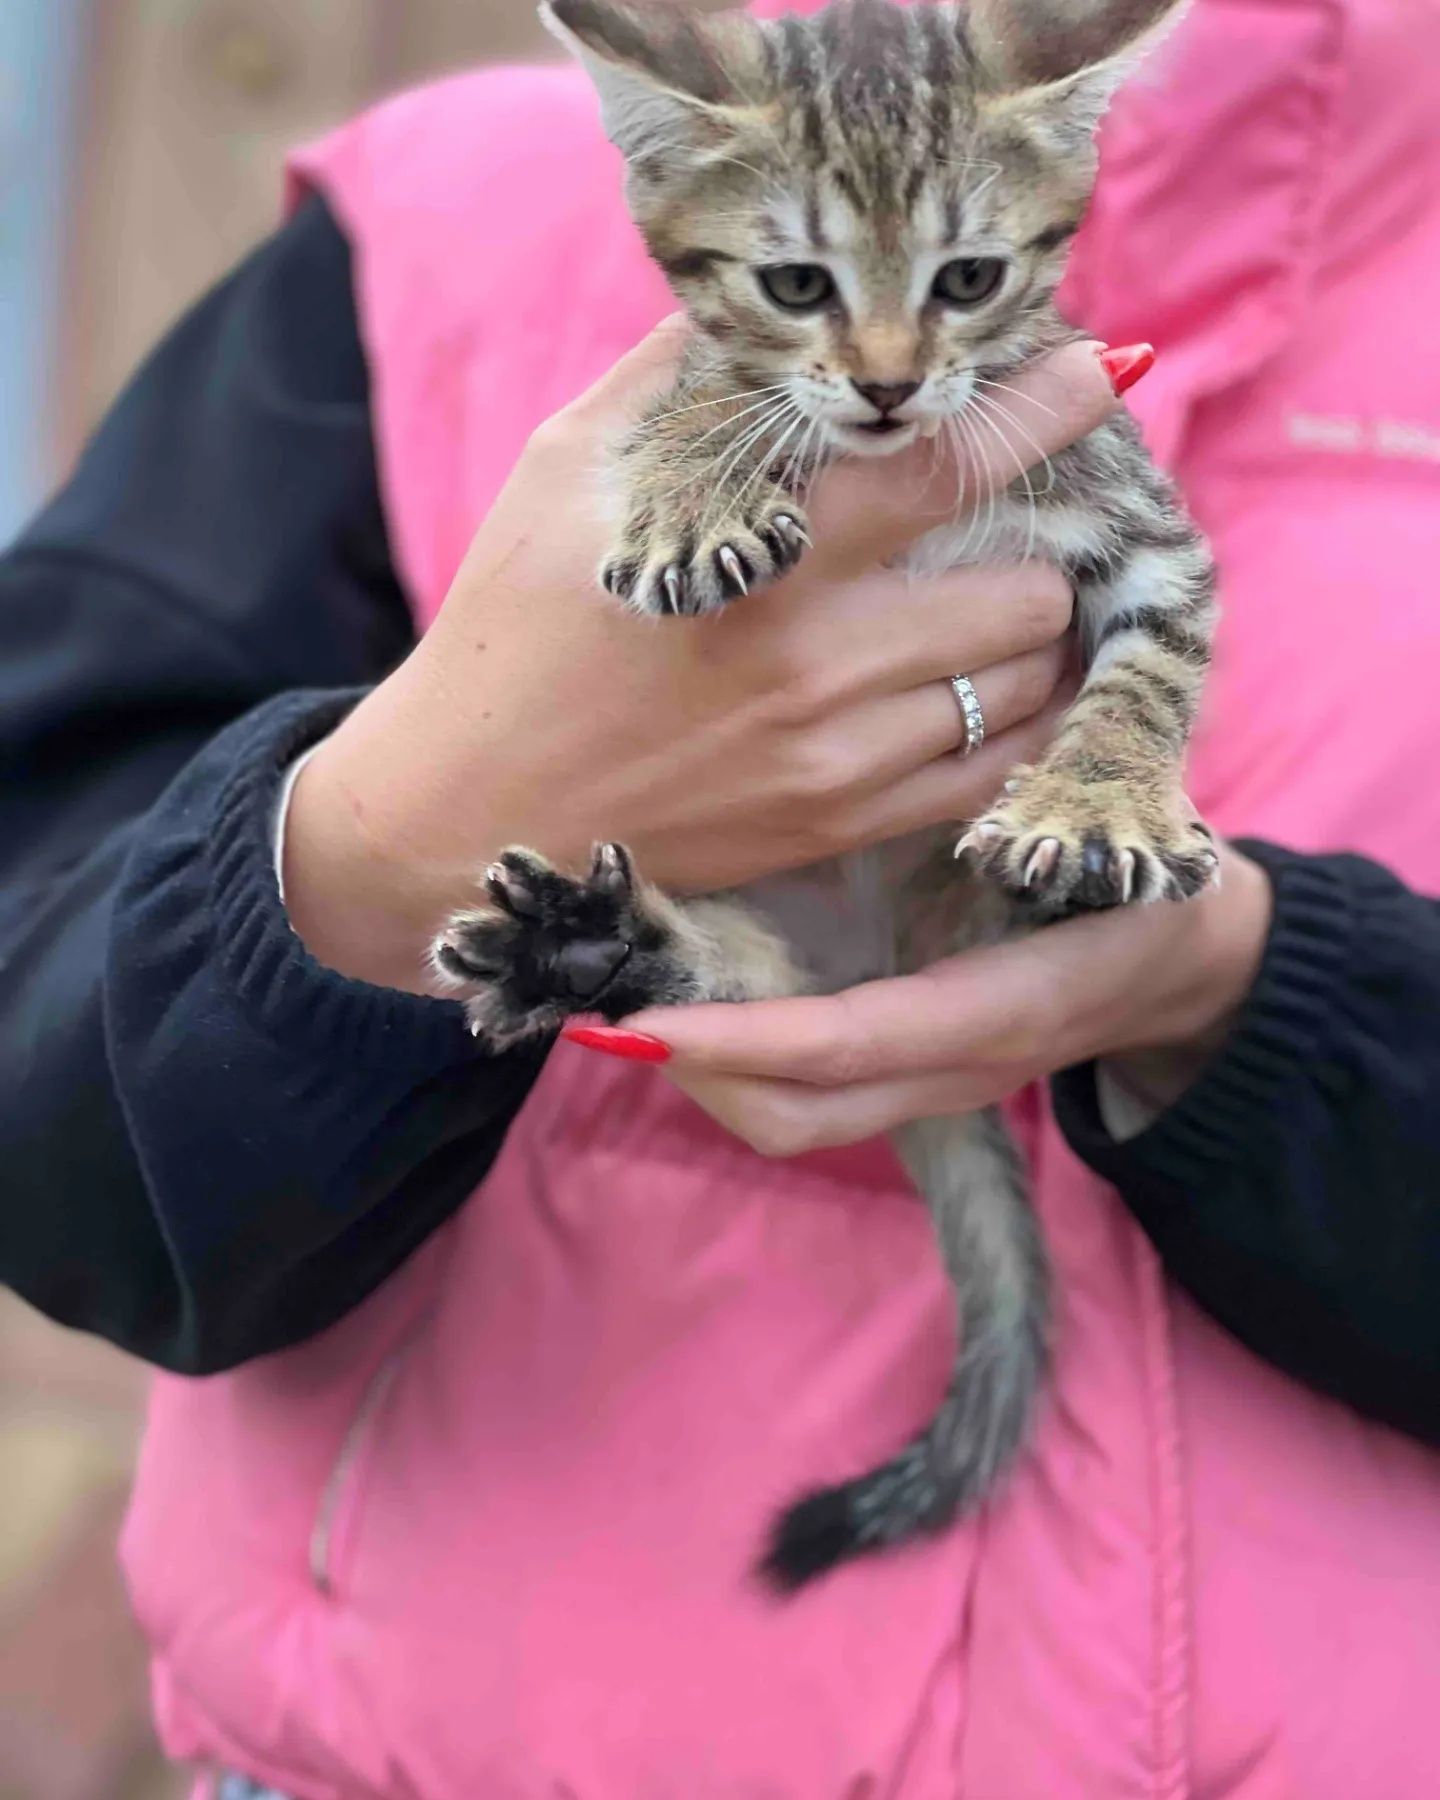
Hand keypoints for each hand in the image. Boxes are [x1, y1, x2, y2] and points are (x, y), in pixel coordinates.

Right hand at [284, 319, 1122, 991]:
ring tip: (993, 606)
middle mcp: (821, 667)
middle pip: (1028, 592)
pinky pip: (990, 775)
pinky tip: (983, 689)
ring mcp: (840, 762)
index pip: (944, 465)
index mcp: (761, 561)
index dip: (1040, 410)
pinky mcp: (839, 830)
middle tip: (1006, 528)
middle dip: (1034, 546)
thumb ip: (669, 384)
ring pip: (1026, 687)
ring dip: (1031, 638)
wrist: (467, 814)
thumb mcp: (563, 479)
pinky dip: (1013, 723)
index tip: (1099, 371)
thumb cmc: (509, 634)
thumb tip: (750, 312)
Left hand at [614, 847, 1272, 1154]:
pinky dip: (738, 1066)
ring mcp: (935, 1085)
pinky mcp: (912, 1075)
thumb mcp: (1106, 833)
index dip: (750, 1038)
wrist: (1185, 960)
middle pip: (804, 1115)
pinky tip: (693, 1003)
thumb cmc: (1142, 870)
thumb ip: (1032, 804)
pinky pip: (808, 1098)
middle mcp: (959, 1067)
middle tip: (610, 1009)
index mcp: (1005, 1005)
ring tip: (631, 1008)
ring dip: (708, 1078)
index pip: (857, 1042)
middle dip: (702, 1074)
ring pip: (795, 1121)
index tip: (649, 1019)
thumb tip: (945, 729)